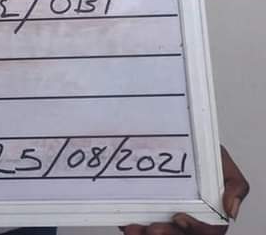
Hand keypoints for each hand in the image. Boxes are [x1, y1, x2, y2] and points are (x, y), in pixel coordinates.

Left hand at [119, 145, 248, 233]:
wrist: (176, 135)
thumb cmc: (200, 152)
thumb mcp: (222, 161)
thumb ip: (234, 184)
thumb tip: (231, 210)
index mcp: (207, 214)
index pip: (207, 232)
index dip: (195, 229)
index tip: (179, 217)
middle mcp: (186, 218)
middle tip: (153, 228)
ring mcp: (165, 217)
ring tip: (135, 229)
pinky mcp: (145, 212)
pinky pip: (138, 226)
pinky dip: (132, 228)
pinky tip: (127, 224)